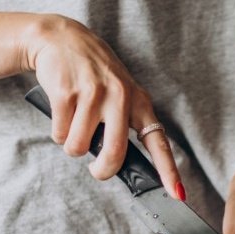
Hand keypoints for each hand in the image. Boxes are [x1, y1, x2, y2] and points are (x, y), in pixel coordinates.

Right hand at [21, 14, 183, 196]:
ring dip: (72, 144)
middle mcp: (120, 97)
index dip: (168, 171)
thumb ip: (124, 124)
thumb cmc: (94, 75)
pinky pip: (59, 134)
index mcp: (139, 102)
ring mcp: (93, 94)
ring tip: (74, 121)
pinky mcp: (66, 92)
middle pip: (114, 155)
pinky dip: (57, 130)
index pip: (158, 142)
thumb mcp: (119, 93)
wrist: (61, 38)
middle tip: (96, 168)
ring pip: (79, 148)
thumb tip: (117, 164)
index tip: (178, 195)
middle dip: (101, 171)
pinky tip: (62, 110)